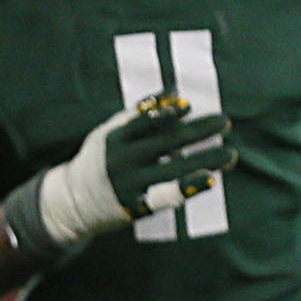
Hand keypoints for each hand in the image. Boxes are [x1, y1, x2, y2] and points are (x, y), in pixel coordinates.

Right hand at [15, 94, 234, 257]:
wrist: (71, 203)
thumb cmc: (99, 161)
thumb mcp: (108, 134)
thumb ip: (137, 116)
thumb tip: (172, 94)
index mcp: (115, 139)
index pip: (143, 122)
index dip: (167, 113)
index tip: (190, 106)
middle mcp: (122, 161)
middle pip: (166, 143)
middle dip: (198, 132)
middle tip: (224, 123)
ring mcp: (130, 184)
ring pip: (174, 170)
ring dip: (205, 160)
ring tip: (229, 154)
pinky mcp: (137, 206)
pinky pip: (168, 197)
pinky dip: (189, 187)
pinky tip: (210, 179)